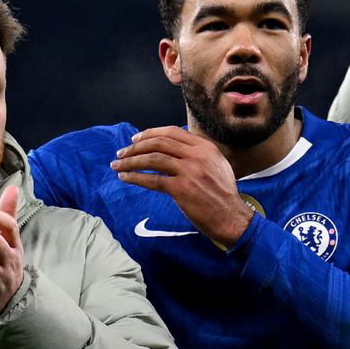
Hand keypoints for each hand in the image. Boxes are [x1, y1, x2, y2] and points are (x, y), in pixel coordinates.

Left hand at [111, 127, 253, 247]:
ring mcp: (189, 171)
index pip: (172, 132)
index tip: (136, 139)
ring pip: (153, 159)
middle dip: (136, 146)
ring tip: (118, 165)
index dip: (150, 133)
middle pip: (159, 142)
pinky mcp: (182, 189)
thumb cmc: (222, 194)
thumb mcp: (216, 165)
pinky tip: (125, 178)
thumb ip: (196, 154)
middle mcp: (197, 155)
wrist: (231, 217)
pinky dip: (135, 177)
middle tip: (122, 152)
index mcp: (205, 147)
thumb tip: (169, 150)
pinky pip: (152, 180)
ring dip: (131, 161)